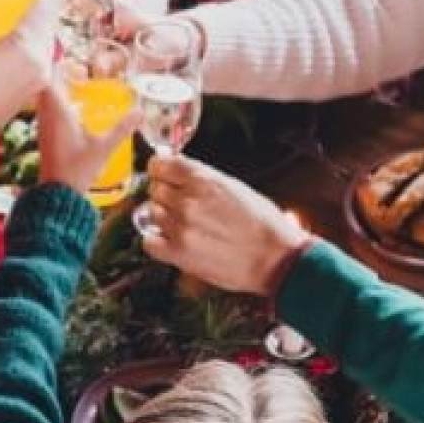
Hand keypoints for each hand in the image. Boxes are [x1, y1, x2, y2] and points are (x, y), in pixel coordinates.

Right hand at [0, 0, 52, 131]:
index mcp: (25, 44)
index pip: (45, 6)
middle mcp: (41, 58)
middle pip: (50, 23)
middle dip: (43, 8)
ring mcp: (42, 74)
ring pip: (49, 41)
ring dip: (40, 27)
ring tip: (26, 17)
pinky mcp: (37, 87)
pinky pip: (44, 57)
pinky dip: (37, 45)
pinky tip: (21, 42)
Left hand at [34, 74, 133, 195]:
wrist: (58, 193)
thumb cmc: (78, 169)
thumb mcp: (104, 147)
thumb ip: (122, 128)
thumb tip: (140, 112)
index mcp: (58, 112)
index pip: (48, 79)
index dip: (57, 67)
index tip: (74, 64)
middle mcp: (46, 116)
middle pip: (44, 85)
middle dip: (58, 74)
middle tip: (78, 71)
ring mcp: (43, 125)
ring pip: (43, 98)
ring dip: (56, 88)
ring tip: (76, 84)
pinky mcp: (45, 135)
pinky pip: (45, 110)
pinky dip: (55, 103)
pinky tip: (73, 108)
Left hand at [139, 154, 311, 299]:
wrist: (275, 258)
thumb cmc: (262, 224)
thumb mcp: (234, 187)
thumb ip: (202, 179)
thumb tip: (178, 172)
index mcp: (203, 180)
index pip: (159, 164)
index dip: (160, 170)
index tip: (163, 174)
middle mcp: (187, 201)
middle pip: (155, 189)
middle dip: (165, 194)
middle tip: (181, 204)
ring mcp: (180, 227)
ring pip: (151, 212)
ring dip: (163, 217)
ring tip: (184, 225)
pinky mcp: (178, 253)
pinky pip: (148, 241)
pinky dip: (156, 240)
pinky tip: (172, 240)